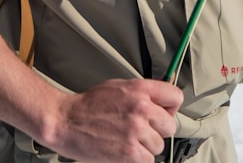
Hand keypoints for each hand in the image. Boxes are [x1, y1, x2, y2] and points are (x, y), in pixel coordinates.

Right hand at [43, 77, 182, 162]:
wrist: (67, 121)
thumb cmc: (90, 105)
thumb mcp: (120, 87)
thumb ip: (143, 92)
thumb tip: (163, 98)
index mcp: (140, 89)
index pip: (176, 97)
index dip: (170, 107)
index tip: (164, 112)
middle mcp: (141, 108)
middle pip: (170, 125)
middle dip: (159, 130)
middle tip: (144, 129)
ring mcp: (136, 131)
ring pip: (159, 145)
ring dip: (147, 146)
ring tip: (129, 139)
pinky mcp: (129, 152)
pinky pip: (148, 160)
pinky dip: (139, 158)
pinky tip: (126, 149)